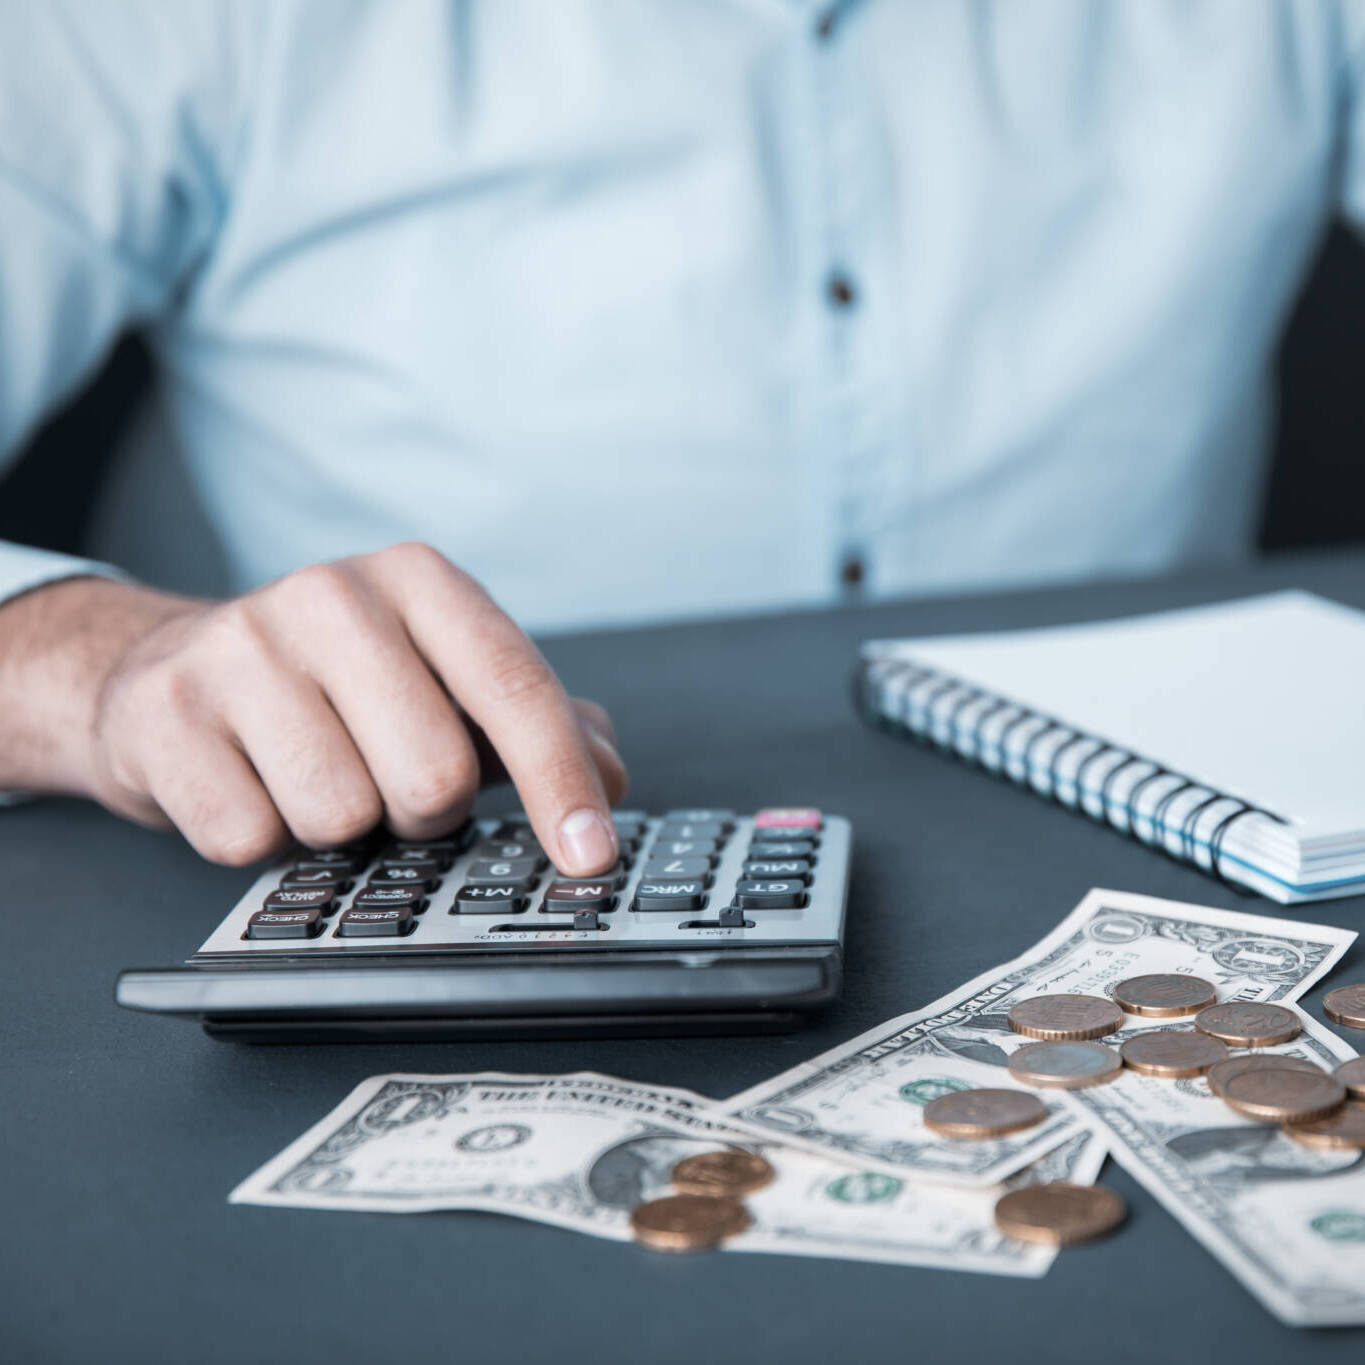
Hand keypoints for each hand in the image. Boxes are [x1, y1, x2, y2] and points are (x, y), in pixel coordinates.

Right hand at [1, 545, 626, 871]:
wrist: (168, 669)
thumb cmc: (334, 684)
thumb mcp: (443, 680)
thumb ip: (536, 722)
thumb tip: (610, 774)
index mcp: (418, 581)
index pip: (515, 688)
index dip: (561, 782)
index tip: (590, 856)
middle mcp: (331, 596)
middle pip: (434, 774)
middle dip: (425, 811)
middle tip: (390, 785)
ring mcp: (239, 649)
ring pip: (341, 815)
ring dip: (340, 828)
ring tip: (313, 777)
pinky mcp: (165, 713)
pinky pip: (250, 839)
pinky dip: (263, 839)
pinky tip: (250, 786)